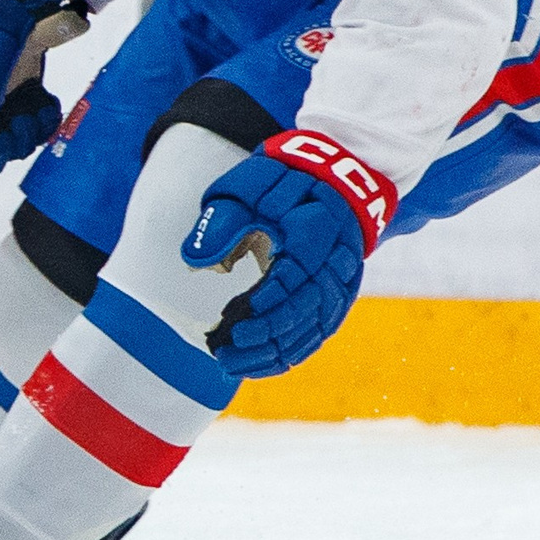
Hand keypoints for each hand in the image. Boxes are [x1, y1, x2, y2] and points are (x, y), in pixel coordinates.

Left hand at [180, 130, 396, 377]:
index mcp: (315, 229)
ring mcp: (345, 278)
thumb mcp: (246, 188)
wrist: (332, 174)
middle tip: (225, 352)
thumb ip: (222, 224)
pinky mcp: (342, 292)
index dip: (268, 305)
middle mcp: (338, 259)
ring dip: (277, 352)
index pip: (296, 278)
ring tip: (234, 364)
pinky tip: (262, 363)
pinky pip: (322, 330)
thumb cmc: (280, 180)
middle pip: (309, 310)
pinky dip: (293, 350)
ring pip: (317, 328)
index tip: (233, 322)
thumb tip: (193, 261)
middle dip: (267, 337)